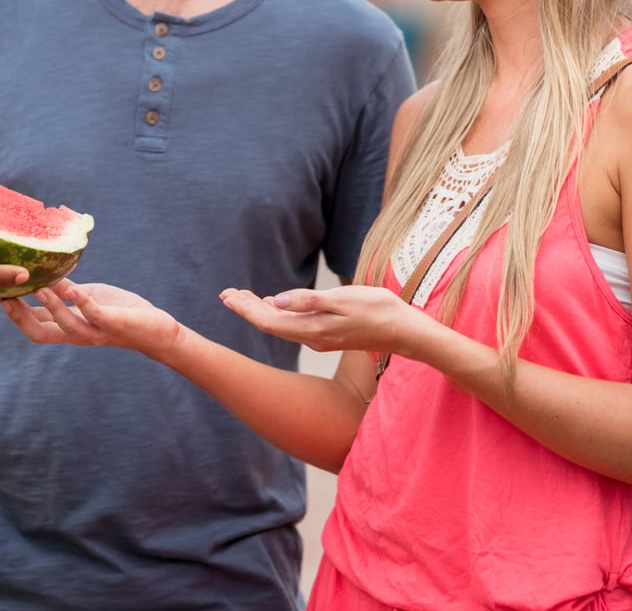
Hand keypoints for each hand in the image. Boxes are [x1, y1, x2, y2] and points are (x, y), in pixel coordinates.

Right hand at [1, 280, 182, 357]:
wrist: (156, 330)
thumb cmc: (119, 312)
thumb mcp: (88, 299)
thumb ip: (66, 292)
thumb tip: (43, 275)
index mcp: (68, 327)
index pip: (33, 325)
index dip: (13, 313)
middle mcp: (77, 334)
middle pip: (39, 333)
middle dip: (20, 317)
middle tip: (5, 297)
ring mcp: (94, 331)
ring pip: (64, 325)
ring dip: (50, 306)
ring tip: (38, 288)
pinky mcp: (113, 323)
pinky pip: (94, 315)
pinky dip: (81, 302)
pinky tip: (73, 288)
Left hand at [220, 283, 425, 355]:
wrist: (405, 331)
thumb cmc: (378, 311)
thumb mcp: (343, 300)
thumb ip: (308, 302)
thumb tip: (275, 301)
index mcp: (312, 330)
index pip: (269, 322)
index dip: (245, 310)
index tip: (227, 296)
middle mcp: (312, 338)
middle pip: (271, 324)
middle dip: (247, 309)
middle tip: (226, 293)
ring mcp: (321, 338)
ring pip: (281, 325)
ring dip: (261, 310)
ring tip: (242, 296)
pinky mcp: (329, 334)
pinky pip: (294, 325)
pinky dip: (279, 313)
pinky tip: (274, 304)